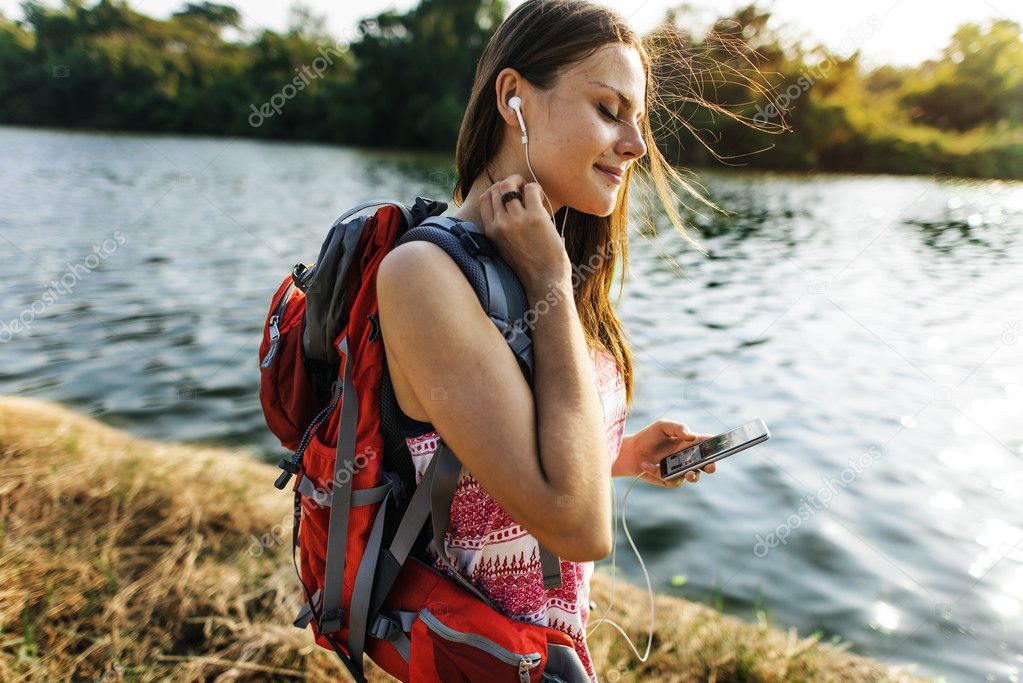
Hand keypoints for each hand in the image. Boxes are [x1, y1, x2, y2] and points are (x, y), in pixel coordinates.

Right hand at [479, 175, 569, 296]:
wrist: (545, 282)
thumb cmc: (530, 269)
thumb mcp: (505, 250)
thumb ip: (502, 231)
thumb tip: (510, 210)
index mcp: (491, 232)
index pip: (485, 199)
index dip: (497, 191)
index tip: (510, 195)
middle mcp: (500, 224)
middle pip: (496, 188)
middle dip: (509, 183)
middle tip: (521, 189)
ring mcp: (516, 220)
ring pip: (510, 184)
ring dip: (521, 182)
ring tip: (531, 191)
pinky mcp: (535, 217)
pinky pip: (531, 189)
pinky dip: (536, 188)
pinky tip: (541, 197)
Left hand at [615, 419, 715, 488]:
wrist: (632, 452)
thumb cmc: (650, 436)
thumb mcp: (663, 426)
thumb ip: (678, 428)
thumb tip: (691, 436)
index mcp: (691, 443)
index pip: (709, 444)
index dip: (719, 445)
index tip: (725, 446)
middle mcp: (689, 457)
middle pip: (707, 464)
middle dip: (711, 466)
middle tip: (710, 466)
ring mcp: (681, 470)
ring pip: (694, 476)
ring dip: (693, 475)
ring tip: (687, 473)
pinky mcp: (671, 479)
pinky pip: (672, 480)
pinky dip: (659, 472)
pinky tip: (647, 465)